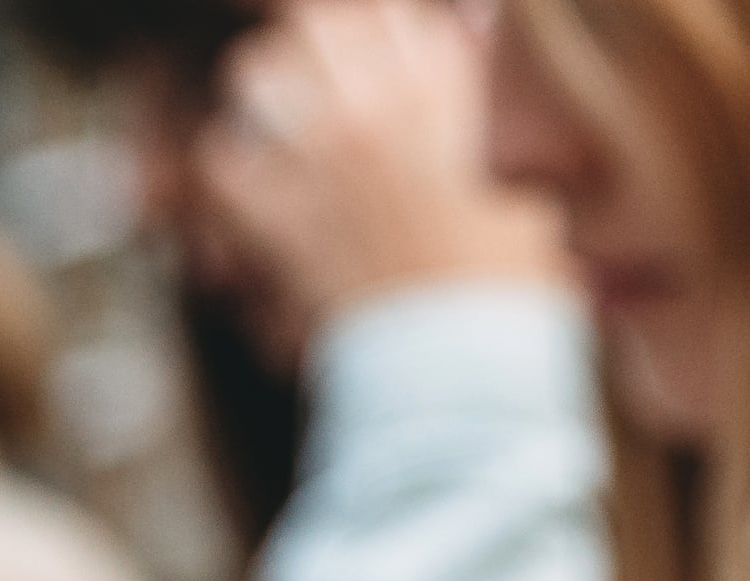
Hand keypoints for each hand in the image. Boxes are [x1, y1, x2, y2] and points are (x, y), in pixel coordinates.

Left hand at [191, 0, 570, 351]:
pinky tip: (255, 185)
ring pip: (257, 73)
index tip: (385, 55)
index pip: (396, 15)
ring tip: (279, 119)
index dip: (386, 34)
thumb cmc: (507, 292)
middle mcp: (376, 110)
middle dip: (318, 46)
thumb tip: (479, 24)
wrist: (465, 376)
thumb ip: (493, 110)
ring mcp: (319, 161)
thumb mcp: (527, 192)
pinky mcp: (278, 217)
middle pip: (317, 23)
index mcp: (445, 97)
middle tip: (324, 77)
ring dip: (266, 93)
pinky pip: (223, 162)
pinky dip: (234, 171)